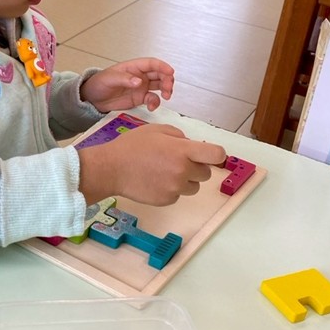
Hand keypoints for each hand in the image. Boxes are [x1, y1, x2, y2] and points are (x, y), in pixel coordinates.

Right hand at [77, 123, 226, 206]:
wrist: (111, 169)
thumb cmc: (131, 147)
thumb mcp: (157, 130)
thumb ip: (179, 136)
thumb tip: (190, 145)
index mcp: (183, 150)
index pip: (217, 155)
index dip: (216, 155)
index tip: (210, 155)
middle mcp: (183, 170)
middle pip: (206, 173)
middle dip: (196, 167)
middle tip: (177, 161)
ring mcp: (175, 187)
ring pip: (193, 187)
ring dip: (185, 180)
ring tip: (164, 171)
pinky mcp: (167, 200)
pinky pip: (178, 195)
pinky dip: (171, 189)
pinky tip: (155, 180)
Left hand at [80, 58, 173, 113]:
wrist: (93, 99)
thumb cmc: (98, 83)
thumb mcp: (109, 79)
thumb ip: (124, 79)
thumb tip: (138, 81)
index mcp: (133, 67)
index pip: (151, 63)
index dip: (162, 66)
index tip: (170, 72)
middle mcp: (140, 76)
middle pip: (160, 74)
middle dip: (167, 79)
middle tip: (168, 88)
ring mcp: (141, 87)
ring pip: (160, 85)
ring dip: (166, 89)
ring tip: (166, 96)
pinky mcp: (140, 98)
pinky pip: (153, 99)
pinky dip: (155, 102)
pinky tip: (152, 106)